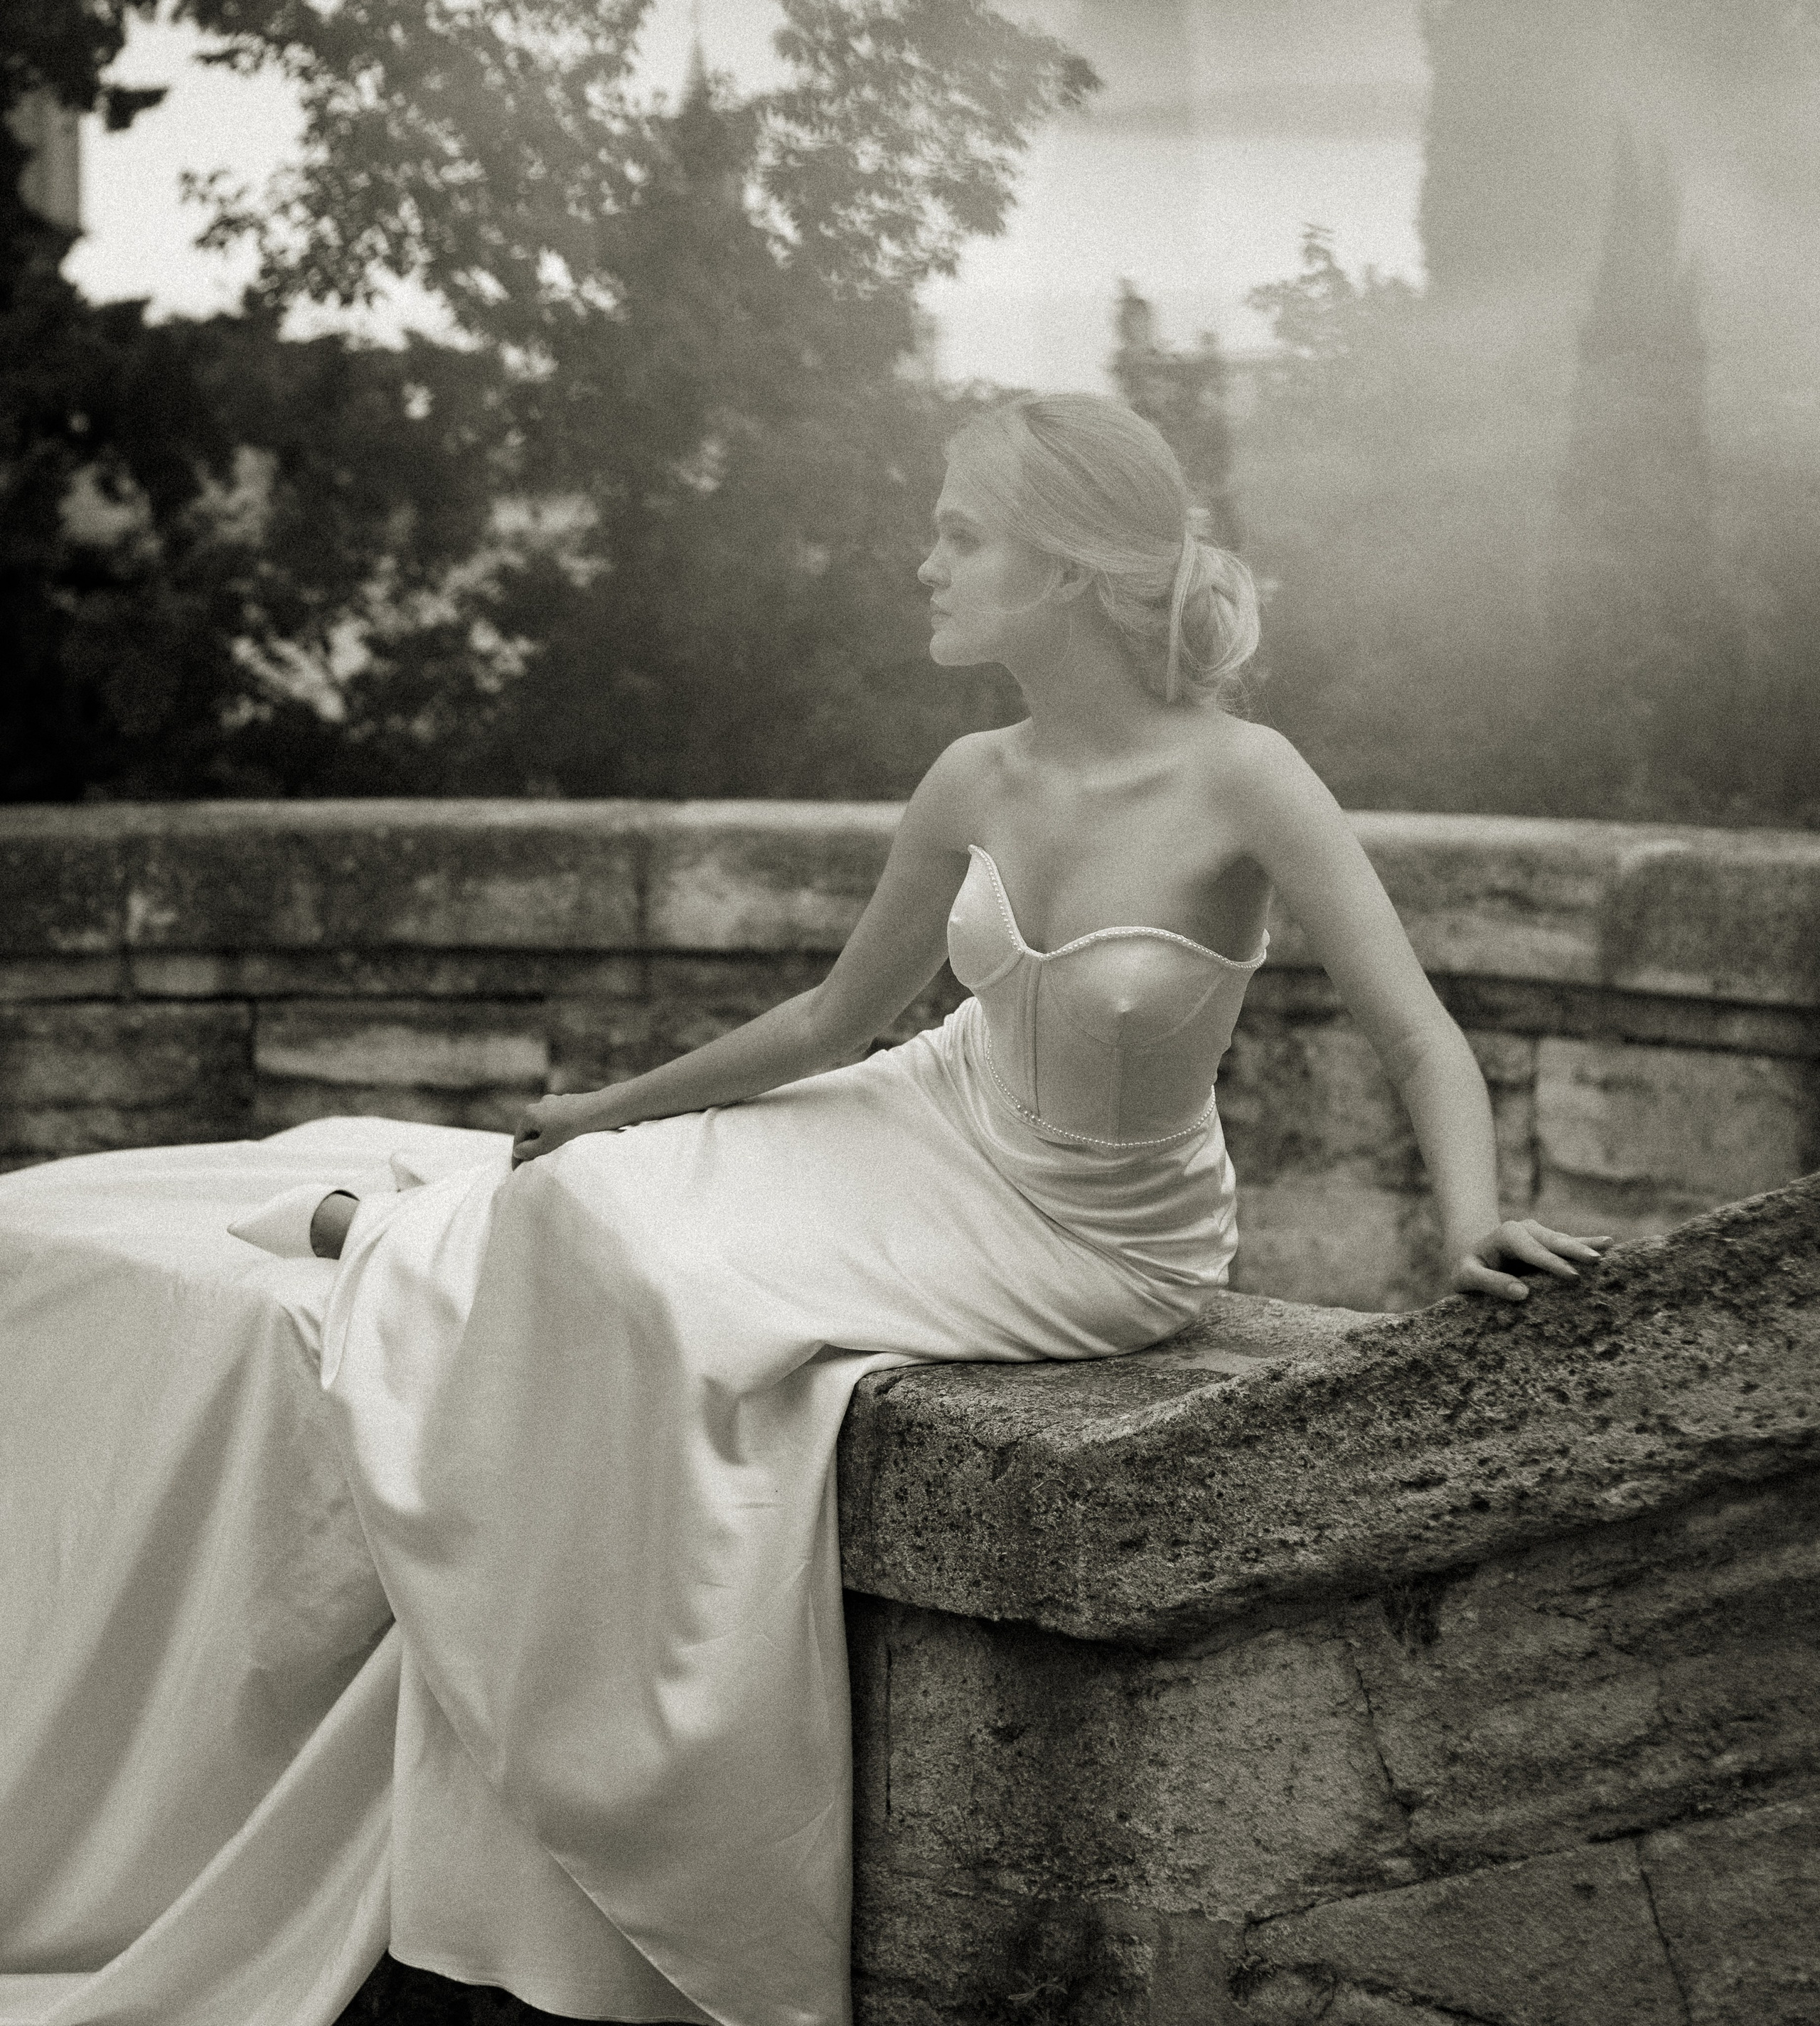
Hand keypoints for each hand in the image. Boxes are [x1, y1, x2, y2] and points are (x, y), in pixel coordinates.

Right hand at [511, 1091, 610, 1168]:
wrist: (598, 1110)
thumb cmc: (570, 1129)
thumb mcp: (547, 1144)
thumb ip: (529, 1151)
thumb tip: (518, 1151)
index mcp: (529, 1114)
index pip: (519, 1139)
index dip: (518, 1157)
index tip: (519, 1171)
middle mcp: (539, 1104)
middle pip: (531, 1131)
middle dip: (532, 1146)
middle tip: (534, 1163)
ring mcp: (554, 1101)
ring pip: (544, 1125)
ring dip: (545, 1138)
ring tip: (550, 1152)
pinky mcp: (568, 1102)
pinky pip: (557, 1120)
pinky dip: (557, 1130)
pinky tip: (565, 1139)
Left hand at [1450, 1219, 1613, 1302]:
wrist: (1471, 1257)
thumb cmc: (1467, 1270)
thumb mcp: (1466, 1278)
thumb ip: (1489, 1283)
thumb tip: (1522, 1293)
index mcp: (1506, 1236)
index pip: (1531, 1250)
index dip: (1550, 1263)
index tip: (1570, 1276)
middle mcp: (1525, 1230)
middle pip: (1553, 1241)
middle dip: (1574, 1250)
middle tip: (1596, 1262)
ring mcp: (1539, 1234)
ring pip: (1565, 1240)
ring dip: (1586, 1246)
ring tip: (1609, 1248)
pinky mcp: (1549, 1243)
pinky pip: (1570, 1243)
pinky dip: (1588, 1243)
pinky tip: (1609, 1243)